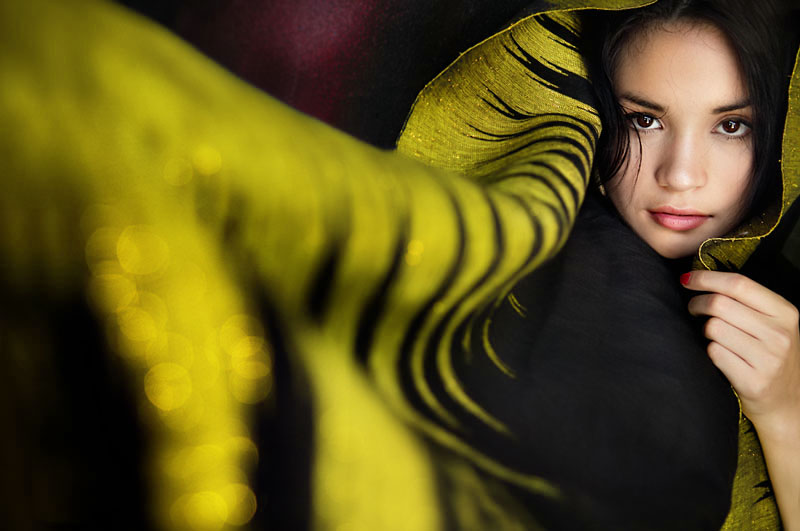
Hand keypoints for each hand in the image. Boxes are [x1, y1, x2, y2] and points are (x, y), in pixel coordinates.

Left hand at [681, 270, 799, 429]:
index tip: (687, 278)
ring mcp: (768, 359)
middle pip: (720, 304)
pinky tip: (719, 354)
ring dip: (704, 329)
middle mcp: (780, 334)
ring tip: (711, 335)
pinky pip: (713, 353)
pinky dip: (709, 351)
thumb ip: (745, 301)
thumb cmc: (769, 354)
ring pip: (713, 328)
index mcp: (785, 313)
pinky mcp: (753, 381)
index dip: (707, 278)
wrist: (785, 402)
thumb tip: (700, 277)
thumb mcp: (771, 323)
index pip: (739, 284)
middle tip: (694, 309)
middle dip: (697, 303)